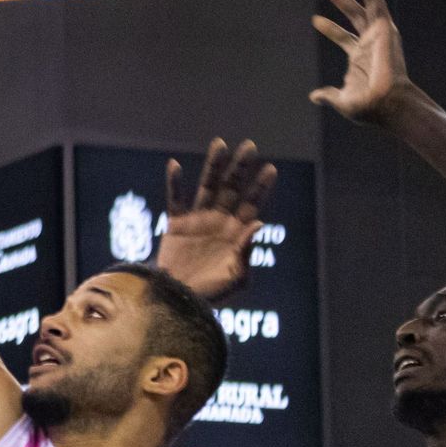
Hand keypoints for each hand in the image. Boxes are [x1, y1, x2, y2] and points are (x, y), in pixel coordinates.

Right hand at [156, 138, 275, 299]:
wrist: (178, 302)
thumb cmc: (211, 295)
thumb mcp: (237, 279)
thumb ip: (247, 252)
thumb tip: (258, 223)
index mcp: (237, 233)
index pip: (252, 204)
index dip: (261, 187)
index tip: (271, 169)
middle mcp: (219, 222)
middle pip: (232, 189)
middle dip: (241, 168)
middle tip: (250, 147)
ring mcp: (198, 221)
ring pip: (207, 187)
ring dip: (213, 167)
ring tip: (219, 144)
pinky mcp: (176, 225)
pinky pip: (175, 200)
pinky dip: (174, 183)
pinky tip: (174, 165)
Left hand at [310, 0, 413, 123]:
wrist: (386, 104)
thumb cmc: (368, 108)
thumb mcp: (342, 101)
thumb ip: (329, 95)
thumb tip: (315, 96)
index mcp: (360, 59)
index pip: (344, 38)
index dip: (330, 29)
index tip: (316, 20)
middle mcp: (370, 43)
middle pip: (353, 14)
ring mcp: (378, 33)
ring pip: (367, 1)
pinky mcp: (384, 27)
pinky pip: (375, 0)